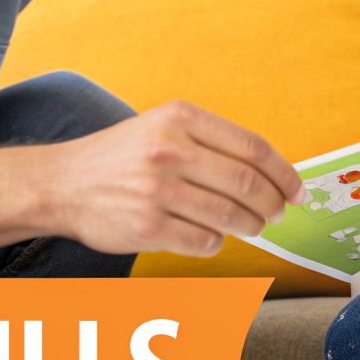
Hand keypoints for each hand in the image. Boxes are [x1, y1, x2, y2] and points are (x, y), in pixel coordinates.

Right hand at [45, 101, 305, 257]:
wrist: (61, 183)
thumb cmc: (121, 158)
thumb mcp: (163, 127)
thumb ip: (212, 143)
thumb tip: (273, 174)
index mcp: (180, 117)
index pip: (253, 147)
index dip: (284, 174)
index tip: (298, 191)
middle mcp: (169, 149)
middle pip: (247, 183)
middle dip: (273, 204)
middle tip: (278, 213)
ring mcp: (157, 190)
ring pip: (231, 216)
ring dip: (252, 226)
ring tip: (253, 226)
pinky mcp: (148, 227)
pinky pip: (205, 242)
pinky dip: (218, 242)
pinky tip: (210, 234)